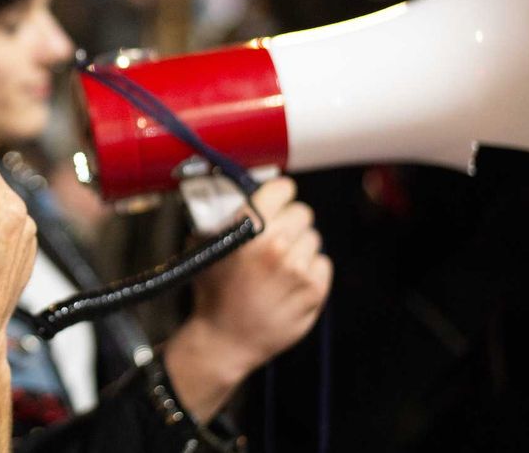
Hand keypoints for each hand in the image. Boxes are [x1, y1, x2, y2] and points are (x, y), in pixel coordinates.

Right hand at [163, 177, 331, 420]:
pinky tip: (290, 281)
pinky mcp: (314, 291)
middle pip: (302, 212)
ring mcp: (298, 269)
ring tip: (280, 264)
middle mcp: (276, 245)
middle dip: (289, 222)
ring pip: (313, 238)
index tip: (276, 199)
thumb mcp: (205, 247)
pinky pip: (323, 264)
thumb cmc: (212, 294)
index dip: (279, 194)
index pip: (283, 189)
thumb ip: (224, 218)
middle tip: (276, 236)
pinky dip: (310, 270)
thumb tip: (243, 195)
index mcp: (249, 228)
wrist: (224, 340)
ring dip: (299, 247)